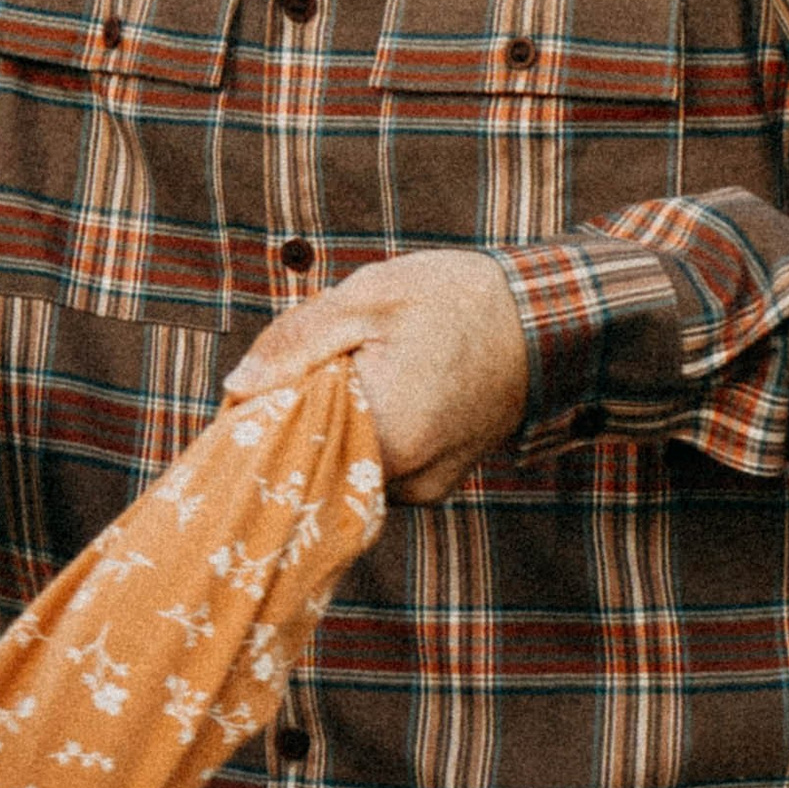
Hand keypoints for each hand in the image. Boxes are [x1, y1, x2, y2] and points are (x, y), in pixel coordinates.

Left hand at [224, 249, 529, 503]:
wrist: (550, 324)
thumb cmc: (460, 302)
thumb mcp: (371, 299)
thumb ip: (298, 342)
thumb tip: (237, 385)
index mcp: (384, 433)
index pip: (287, 443)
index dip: (262, 410)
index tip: (264, 379)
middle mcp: (403, 479)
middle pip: (314, 456)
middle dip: (301, 411)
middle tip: (321, 360)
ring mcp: (422, 488)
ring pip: (344, 459)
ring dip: (335, 420)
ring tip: (364, 367)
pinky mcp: (435, 484)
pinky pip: (376, 463)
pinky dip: (366, 431)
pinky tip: (386, 389)